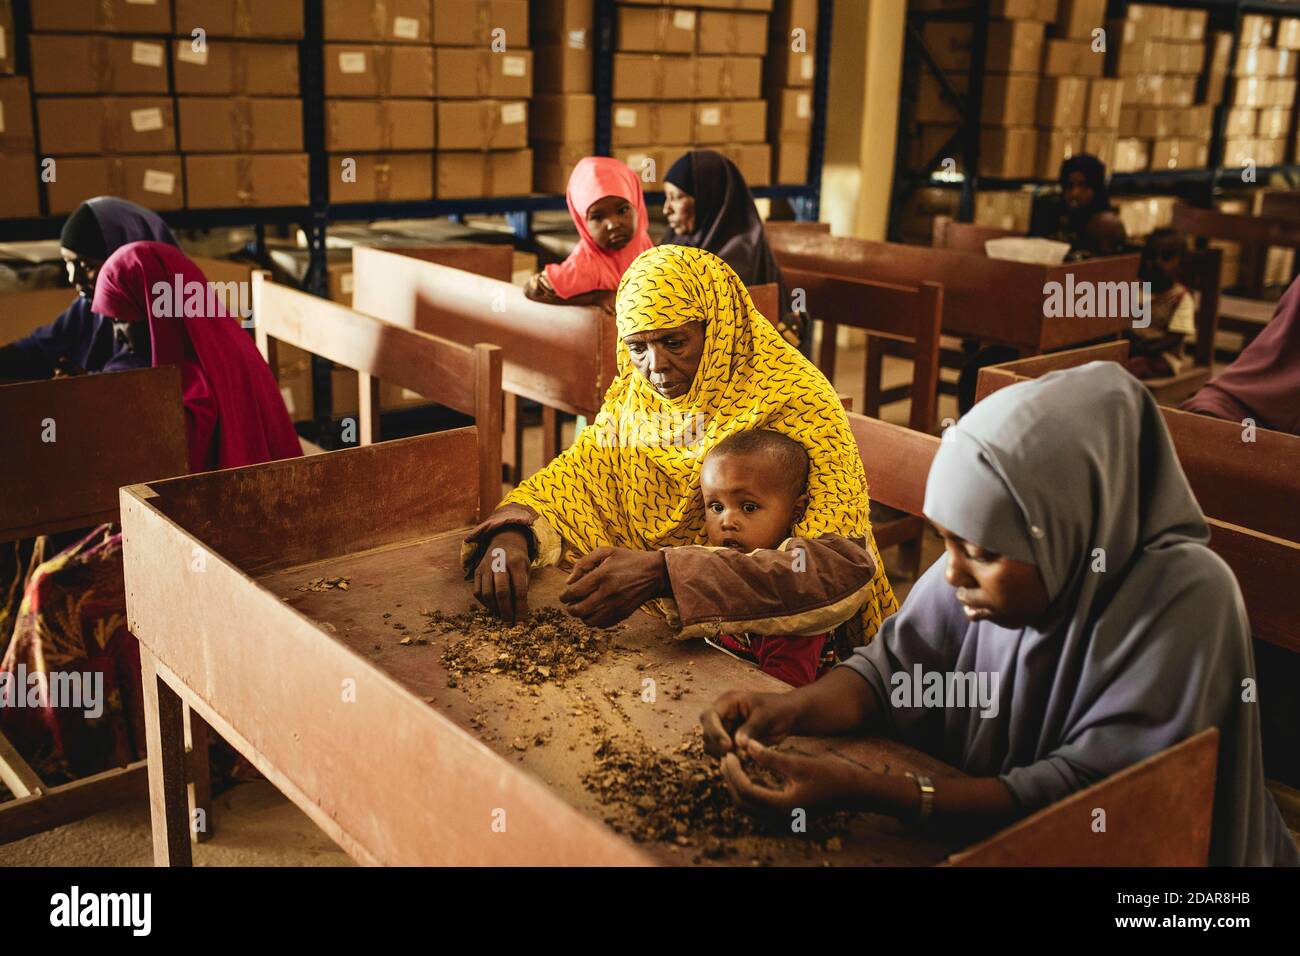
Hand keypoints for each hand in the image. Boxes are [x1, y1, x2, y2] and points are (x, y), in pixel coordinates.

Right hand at [472, 528, 530, 622]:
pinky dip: (485, 603)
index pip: (519, 590)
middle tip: (509, 624)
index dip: (520, 609)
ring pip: (487, 593)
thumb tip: (519, 611)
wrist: (503, 543)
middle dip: (506, 611)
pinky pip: (477, 592)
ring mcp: (486, 567)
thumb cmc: (518, 561)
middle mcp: (499, 564)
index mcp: (516, 563)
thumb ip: (523, 587)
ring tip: (502, 616)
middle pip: (501, 592)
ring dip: (495, 609)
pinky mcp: (476, 571)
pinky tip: (493, 607)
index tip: (521, 623)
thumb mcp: (526, 569)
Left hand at [558, 546, 666, 627]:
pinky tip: (597, 610)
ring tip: (584, 607)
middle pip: (578, 610)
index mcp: (601, 576)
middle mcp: (607, 593)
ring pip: (588, 621)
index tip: (564, 595)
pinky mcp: (622, 614)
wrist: (654, 573)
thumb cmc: (628, 560)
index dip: (564, 596)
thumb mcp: (606, 552)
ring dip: (582, 616)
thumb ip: (584, 563)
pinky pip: (601, 625)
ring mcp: (616, 606)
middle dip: (570, 608)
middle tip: (572, 603)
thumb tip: (568, 581)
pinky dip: (595, 620)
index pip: (574, 592)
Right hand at [699, 690, 800, 757]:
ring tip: (743, 755)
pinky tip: (745, 758)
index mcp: (728, 702)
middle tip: (737, 754)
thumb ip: (751, 729)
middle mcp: (722, 714)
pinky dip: (730, 758)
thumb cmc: (779, 710)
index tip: (728, 745)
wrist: (789, 716)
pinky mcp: (730, 741)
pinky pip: (721, 753)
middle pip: (706, 732)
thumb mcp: (766, 716)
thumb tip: (736, 743)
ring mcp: (725, 728)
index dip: (714, 731)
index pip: (709, 715)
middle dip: (718, 745)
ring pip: (711, 745)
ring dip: (723, 753)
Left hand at [721, 740, 860, 816]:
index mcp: (782, 806)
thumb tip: (746, 745)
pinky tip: (747, 774)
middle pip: (743, 803)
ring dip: (737, 787)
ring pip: (749, 808)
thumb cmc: (830, 775)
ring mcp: (782, 820)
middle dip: (730, 781)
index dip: (733, 773)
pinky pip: (758, 807)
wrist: (854, 793)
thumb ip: (770, 757)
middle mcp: (779, 818)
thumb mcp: (798, 763)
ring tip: (732, 765)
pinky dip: (748, 792)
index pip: (746, 791)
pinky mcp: (785, 815)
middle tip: (725, 759)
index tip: (728, 755)